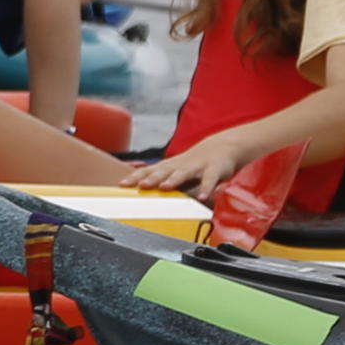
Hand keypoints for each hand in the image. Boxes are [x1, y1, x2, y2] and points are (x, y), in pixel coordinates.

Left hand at [123, 131, 261, 195]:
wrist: (222, 147)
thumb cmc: (193, 164)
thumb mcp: (174, 171)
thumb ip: (159, 180)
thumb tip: (137, 191)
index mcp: (169, 167)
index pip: (149, 171)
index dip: (135, 177)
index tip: (121, 185)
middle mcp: (180, 165)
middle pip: (163, 171)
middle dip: (151, 178)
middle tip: (139, 186)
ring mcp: (197, 167)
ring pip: (184, 173)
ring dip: (174, 180)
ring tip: (165, 187)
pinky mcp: (215, 170)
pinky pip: (210, 180)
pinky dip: (206, 188)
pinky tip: (203, 197)